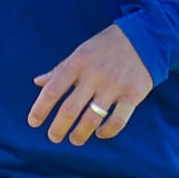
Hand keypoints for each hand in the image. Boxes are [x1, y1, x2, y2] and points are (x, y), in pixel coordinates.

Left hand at [29, 23, 155, 145]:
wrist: (145, 38)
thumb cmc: (107, 46)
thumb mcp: (81, 51)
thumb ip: (60, 69)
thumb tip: (38, 82)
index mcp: (78, 63)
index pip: (52, 90)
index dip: (40, 109)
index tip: (33, 123)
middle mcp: (94, 75)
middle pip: (69, 110)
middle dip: (58, 128)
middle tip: (53, 137)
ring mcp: (114, 86)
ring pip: (91, 119)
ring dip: (79, 134)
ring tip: (75, 139)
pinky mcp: (133, 95)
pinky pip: (117, 121)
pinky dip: (107, 132)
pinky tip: (100, 134)